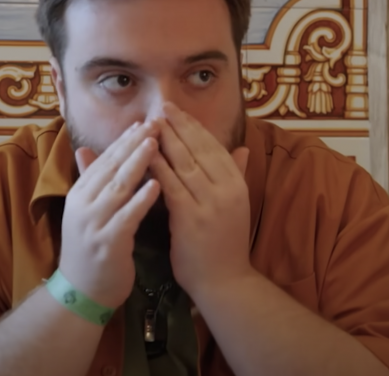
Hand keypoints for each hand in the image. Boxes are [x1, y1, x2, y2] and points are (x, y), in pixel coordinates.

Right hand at [58, 120, 160, 308]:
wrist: (83, 293)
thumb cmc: (93, 249)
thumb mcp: (87, 212)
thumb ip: (89, 181)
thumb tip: (83, 149)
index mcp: (80, 194)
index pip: (104, 160)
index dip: (124, 140)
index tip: (145, 121)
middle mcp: (83, 205)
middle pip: (111, 167)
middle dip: (133, 143)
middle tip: (155, 121)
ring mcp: (93, 224)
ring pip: (117, 187)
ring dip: (137, 163)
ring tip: (155, 143)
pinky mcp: (107, 243)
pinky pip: (126, 217)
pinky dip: (141, 200)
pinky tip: (157, 185)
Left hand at [150, 103, 253, 296]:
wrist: (225, 281)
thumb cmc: (226, 243)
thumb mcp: (237, 205)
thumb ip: (238, 174)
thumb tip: (243, 148)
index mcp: (238, 184)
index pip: (214, 147)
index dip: (194, 126)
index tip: (178, 110)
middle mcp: (227, 189)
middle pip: (199, 150)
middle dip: (179, 126)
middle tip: (161, 107)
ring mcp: (210, 203)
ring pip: (185, 164)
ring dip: (166, 141)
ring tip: (150, 123)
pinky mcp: (191, 218)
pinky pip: (172, 186)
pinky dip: (159, 168)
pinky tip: (146, 155)